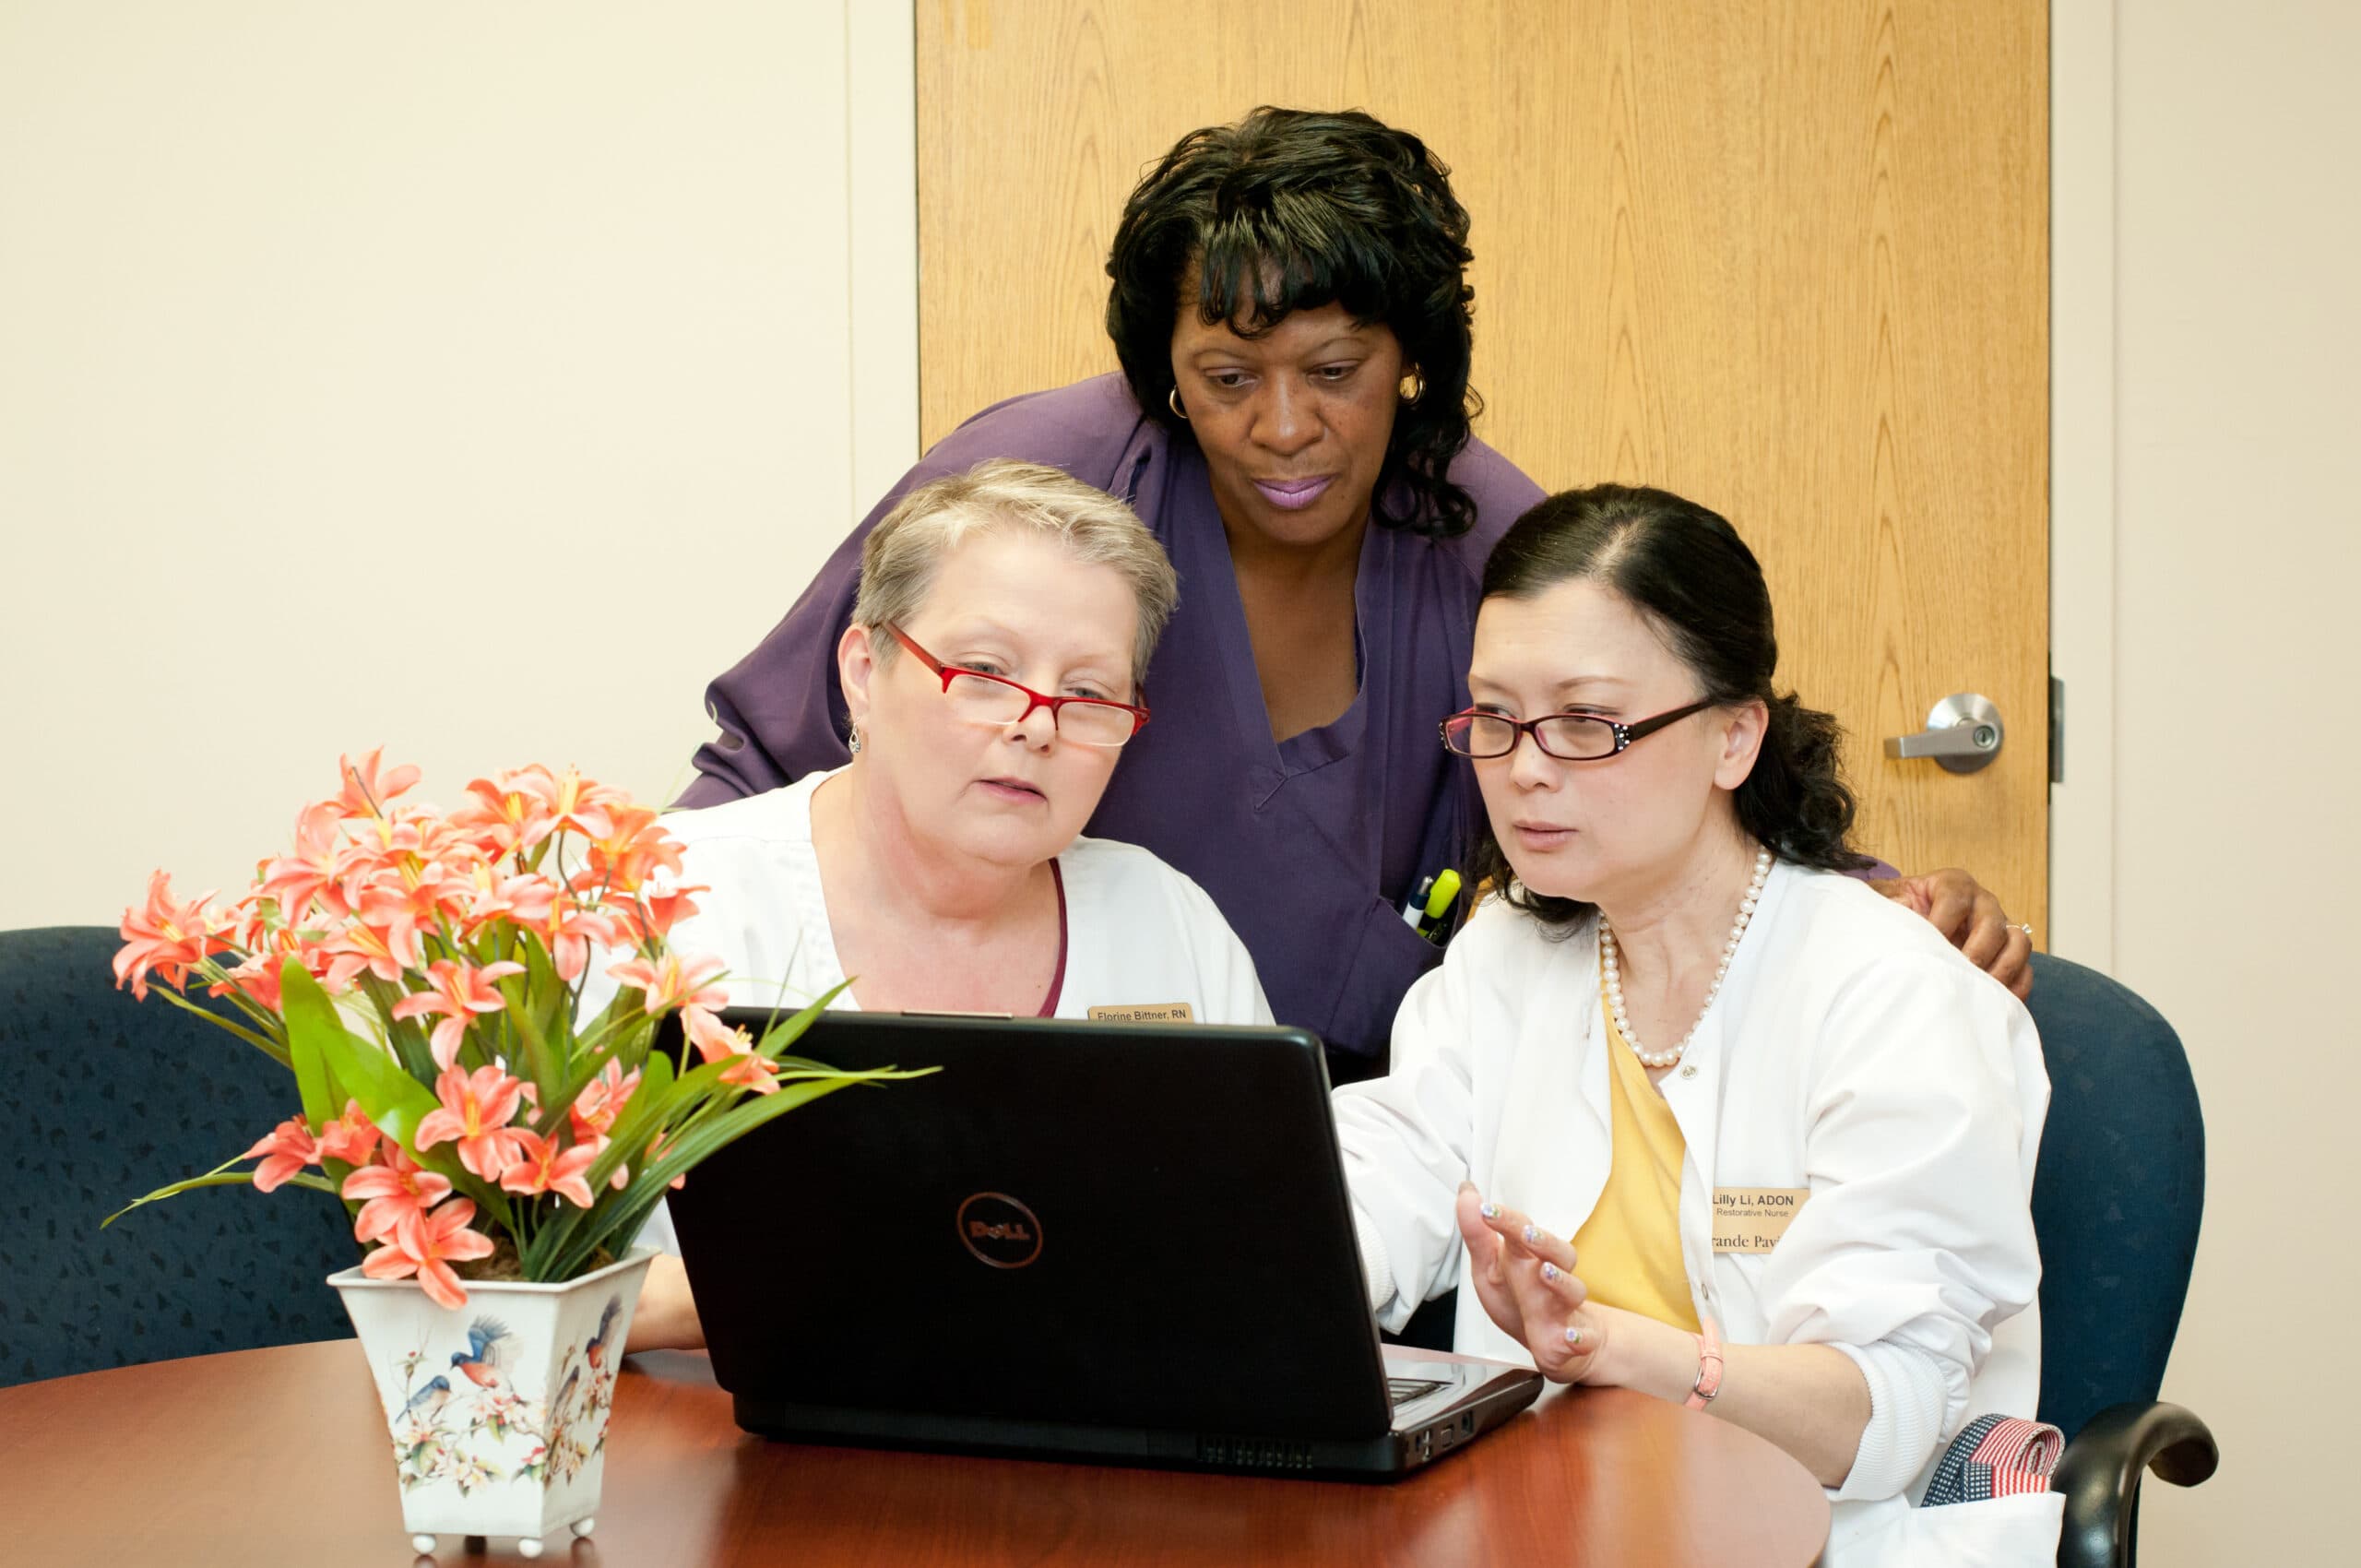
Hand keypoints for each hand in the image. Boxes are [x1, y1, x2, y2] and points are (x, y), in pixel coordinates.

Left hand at [1454, 1185, 1607, 1383]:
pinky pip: (1584, 1337)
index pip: (1521, 1232)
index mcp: (1527, 1258)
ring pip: (1573, 1290)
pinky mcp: (1576, 1339)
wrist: (1552, 1342)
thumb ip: (1477, 1235)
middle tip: (1527, 1234)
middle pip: (1558, 1252)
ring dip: (1562, 1281)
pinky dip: (1580, 1338)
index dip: (1505, 1220)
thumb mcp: (1489, 1270)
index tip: (1485, 1210)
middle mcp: (1550, 1277)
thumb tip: (1466, 1192)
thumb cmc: (1519, 1300)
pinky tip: (1570, 1338)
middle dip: (1544, 1242)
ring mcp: (1565, 1307)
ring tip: (1546, 1274)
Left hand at [1870, 867, 2032, 999]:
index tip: (1927, 946)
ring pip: (2019, 943)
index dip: (1942, 924)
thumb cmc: (1898, 914)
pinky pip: (2025, 971)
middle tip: (1959, 972)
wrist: (1908, 932)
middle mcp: (1982, 904)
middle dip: (1977, 951)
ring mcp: (2000, 929)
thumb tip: (1901, 907)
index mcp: (1953, 885)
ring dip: (2002, 969)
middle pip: (1994, 923)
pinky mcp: (2007, 955)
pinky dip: (2015, 988)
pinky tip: (1993, 1002)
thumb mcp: (1885, 901)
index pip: (1955, 899)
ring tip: (1979, 990)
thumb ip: (1888, 902)